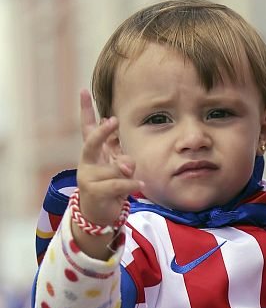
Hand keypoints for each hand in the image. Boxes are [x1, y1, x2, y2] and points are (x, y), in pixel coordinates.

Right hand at [74, 90, 142, 257]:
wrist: (98, 216)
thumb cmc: (111, 190)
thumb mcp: (120, 174)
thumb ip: (124, 163)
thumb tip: (127, 163)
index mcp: (93, 154)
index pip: (87, 128)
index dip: (85, 110)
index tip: (84, 91)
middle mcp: (86, 163)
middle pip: (91, 141)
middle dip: (102, 131)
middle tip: (113, 121)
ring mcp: (88, 177)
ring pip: (115, 168)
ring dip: (127, 175)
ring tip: (132, 182)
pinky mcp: (94, 192)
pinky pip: (118, 183)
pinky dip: (131, 184)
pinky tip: (140, 185)